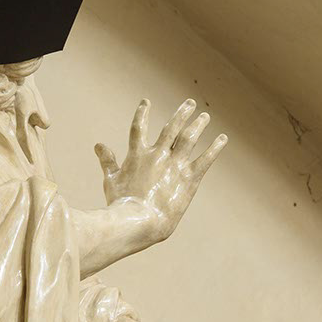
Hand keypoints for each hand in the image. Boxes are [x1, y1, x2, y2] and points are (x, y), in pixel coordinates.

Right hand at [94, 98, 226, 242]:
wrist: (138, 221)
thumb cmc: (121, 204)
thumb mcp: (110, 180)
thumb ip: (107, 161)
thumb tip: (98, 145)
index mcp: (138, 155)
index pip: (138, 128)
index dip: (142, 113)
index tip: (146, 101)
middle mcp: (158, 155)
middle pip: (172, 128)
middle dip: (182, 113)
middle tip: (190, 103)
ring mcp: (175, 165)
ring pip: (190, 138)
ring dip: (198, 125)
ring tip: (205, 117)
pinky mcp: (190, 179)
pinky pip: (206, 159)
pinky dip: (215, 148)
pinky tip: (222, 139)